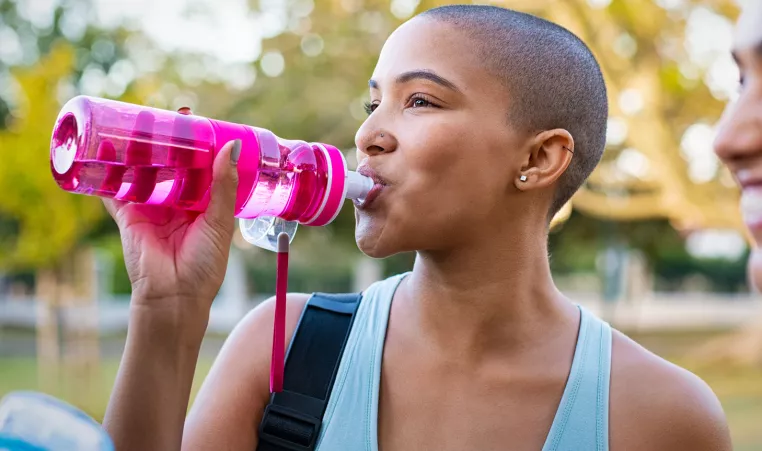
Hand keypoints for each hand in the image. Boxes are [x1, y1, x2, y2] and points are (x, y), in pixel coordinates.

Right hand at [103, 107, 240, 325]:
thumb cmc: (204, 266)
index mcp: (202, 205)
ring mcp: (151, 208)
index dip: (199, 146)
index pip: (200, 168)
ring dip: (141, 150)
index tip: (198, 122)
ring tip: (140, 122)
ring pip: (144, 172)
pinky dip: (109, 172)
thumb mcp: (219, 221)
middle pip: (171, 165)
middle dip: (169, 142)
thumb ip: (223, 185)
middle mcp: (176, 204)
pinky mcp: (128, 215)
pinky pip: (116, 190)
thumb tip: (231, 147)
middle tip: (170, 114)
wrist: (174, 297)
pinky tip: (106, 148)